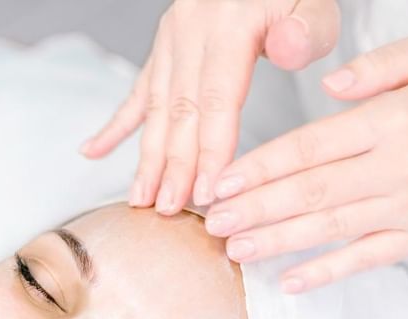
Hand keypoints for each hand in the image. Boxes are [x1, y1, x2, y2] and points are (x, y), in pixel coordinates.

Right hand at [79, 0, 340, 213]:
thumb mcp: (316, 3)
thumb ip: (305, 30)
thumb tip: (284, 52)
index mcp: (229, 22)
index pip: (217, 99)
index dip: (209, 150)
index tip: (205, 193)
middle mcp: (192, 29)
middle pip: (180, 110)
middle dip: (172, 166)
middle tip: (166, 209)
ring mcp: (171, 38)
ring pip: (156, 108)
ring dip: (147, 156)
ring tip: (140, 199)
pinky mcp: (164, 47)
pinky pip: (138, 91)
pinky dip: (115, 126)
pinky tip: (91, 151)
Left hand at [208, 32, 407, 292]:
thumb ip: (376, 67)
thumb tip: (329, 84)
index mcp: (391, 123)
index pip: (312, 146)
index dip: (262, 167)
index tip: (223, 182)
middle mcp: (397, 168)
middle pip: (312, 192)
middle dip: (256, 209)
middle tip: (213, 222)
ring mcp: (407, 210)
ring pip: (330, 228)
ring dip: (277, 241)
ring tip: (234, 248)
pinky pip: (364, 261)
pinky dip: (326, 273)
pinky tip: (288, 282)